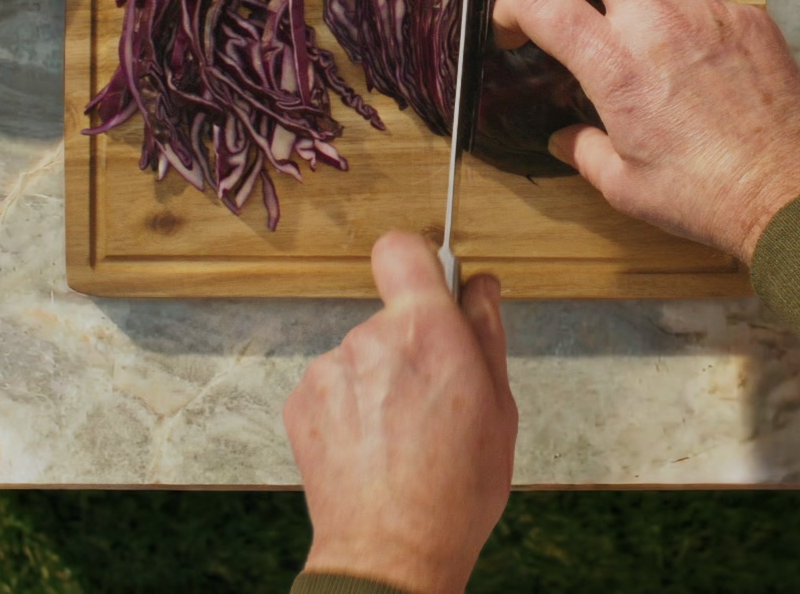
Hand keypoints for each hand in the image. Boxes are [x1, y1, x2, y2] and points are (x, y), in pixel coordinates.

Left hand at [283, 232, 516, 593]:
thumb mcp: (499, 407)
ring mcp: (328, 370)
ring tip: (400, 437)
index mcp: (426, 331)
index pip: (400, 248)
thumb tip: (480, 285)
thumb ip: (486, 333)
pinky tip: (370, 448)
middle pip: (389, 316)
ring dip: (377, 382)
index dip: (417, 262)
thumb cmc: (456, 489)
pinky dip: (348, 409)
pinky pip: (332, 386)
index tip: (431, 290)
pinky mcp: (300, 401)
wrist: (392, 552)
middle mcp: (370, 338)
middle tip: (433, 402)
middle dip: (410, 345)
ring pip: (360, 355)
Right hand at [491, 0, 799, 262]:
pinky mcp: (747, 16)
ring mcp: (707, 10)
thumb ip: (584, 151)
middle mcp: (657, 22)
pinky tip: (669, 16)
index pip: (540, 1)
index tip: (510, 24)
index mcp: (615, 66)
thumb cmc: (707, 196)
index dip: (510, 4)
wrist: (790, 192)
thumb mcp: (624, 185)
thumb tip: (564, 139)